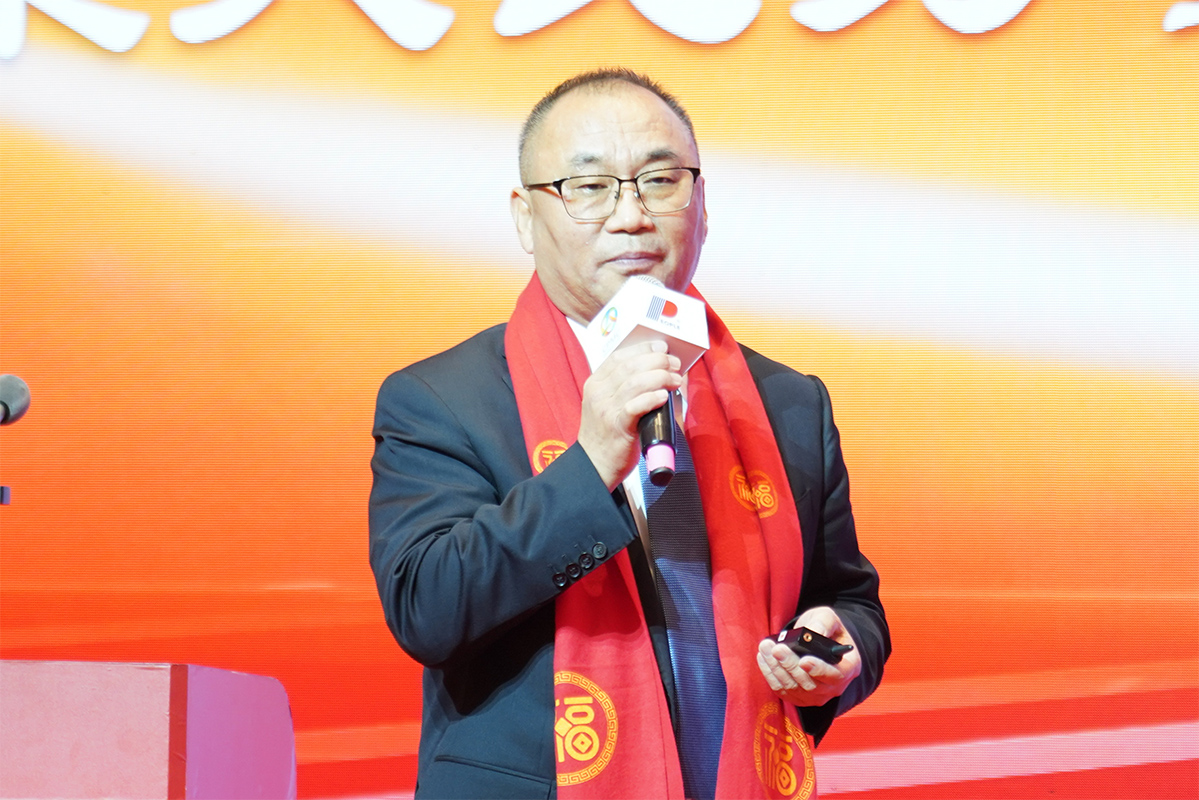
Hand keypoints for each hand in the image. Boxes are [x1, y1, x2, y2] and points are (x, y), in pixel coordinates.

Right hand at [577, 341, 681, 489]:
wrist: (595, 465)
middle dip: (657, 361)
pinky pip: (635, 406)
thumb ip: (628, 388)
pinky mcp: (617, 426)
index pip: (619, 356)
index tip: (662, 347)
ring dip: (660, 377)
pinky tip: (664, 396)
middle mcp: (598, 393)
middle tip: (674, 364)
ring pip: (635, 382)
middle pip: (630, 366)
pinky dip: (652, 398)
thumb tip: (661, 373)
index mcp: (596, 383)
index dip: (643, 348)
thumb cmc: (608, 434)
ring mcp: (606, 409)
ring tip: (675, 379)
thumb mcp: (609, 404)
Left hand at [757, 606, 860, 707]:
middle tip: (776, 648)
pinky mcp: (800, 698)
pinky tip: (764, 658)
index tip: (804, 660)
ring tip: (766, 648)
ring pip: (794, 689)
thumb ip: (822, 623)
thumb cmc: (825, 629)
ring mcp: (817, 696)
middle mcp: (835, 687)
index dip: (820, 670)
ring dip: (776, 669)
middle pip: (811, 684)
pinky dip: (771, 676)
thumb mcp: (828, 618)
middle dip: (790, 665)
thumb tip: (811, 632)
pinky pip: (783, 692)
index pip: (836, 676)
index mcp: (848, 667)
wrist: (817, 640)